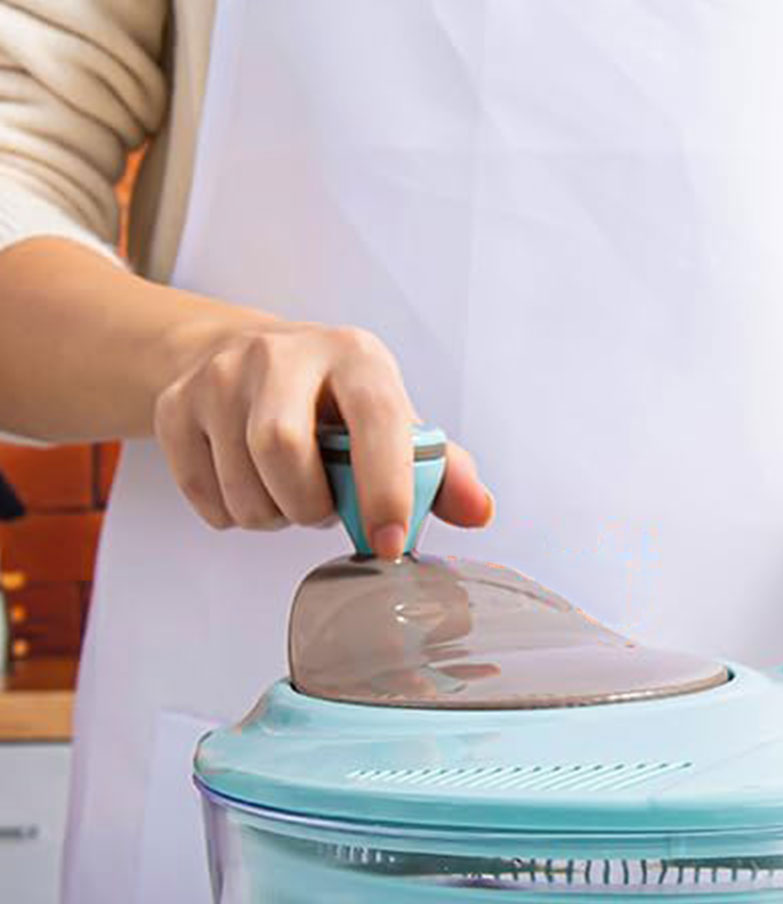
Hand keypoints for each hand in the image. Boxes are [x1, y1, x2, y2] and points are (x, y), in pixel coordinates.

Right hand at [153, 321, 492, 556]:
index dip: (385, 488)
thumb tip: (479, 510)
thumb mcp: (396, 426)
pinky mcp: (174, 403)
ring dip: (273, 517)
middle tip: (322, 506)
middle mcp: (280, 353)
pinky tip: (251, 488)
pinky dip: (231, 515)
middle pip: (280, 449)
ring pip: (240, 484)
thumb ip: (439, 470)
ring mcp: (219, 375)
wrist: (252, 361)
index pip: (374, 420)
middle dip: (308, 505)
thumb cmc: (340, 406)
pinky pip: (202, 493)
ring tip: (290, 494)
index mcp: (354, 357)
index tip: (389, 542)